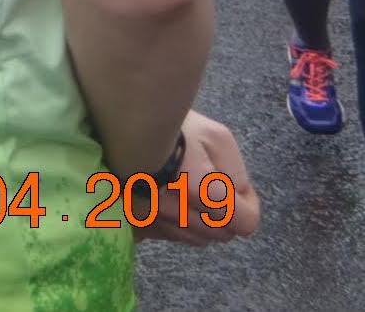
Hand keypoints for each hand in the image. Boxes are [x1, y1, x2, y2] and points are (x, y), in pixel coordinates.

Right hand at [137, 110, 258, 244]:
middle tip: (208, 183)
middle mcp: (181, 216)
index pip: (245, 223)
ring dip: (200, 220)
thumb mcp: (217, 138)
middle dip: (223, 213)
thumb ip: (237, 174)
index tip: (233, 186)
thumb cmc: (171, 129)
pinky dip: (177, 223)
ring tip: (185, 189)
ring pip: (198, 237)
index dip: (245, 203)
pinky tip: (168, 198)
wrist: (120, 129)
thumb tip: (238, 200)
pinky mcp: (138, 224)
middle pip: (223, 233)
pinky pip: (172, 235)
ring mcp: (158, 222)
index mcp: (205, 195)